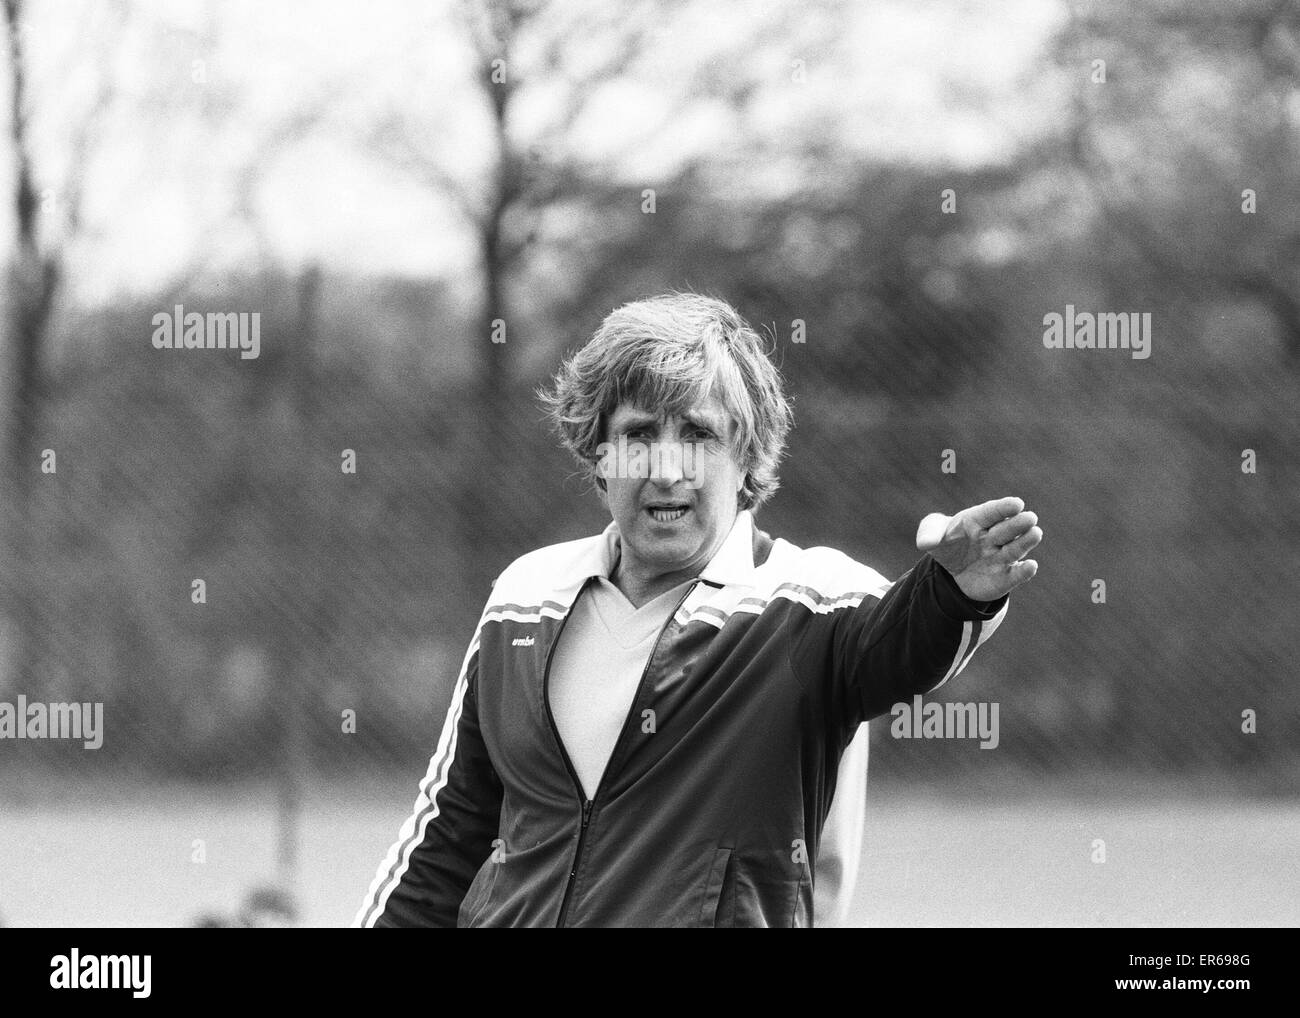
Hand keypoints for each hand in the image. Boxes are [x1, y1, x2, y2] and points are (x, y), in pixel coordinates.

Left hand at [915, 496, 1041, 601]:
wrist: (954, 573)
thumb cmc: (948, 544)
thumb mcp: (933, 537)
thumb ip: (929, 534)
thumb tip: (926, 542)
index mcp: (978, 521)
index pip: (991, 512)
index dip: (1003, 508)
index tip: (1016, 503)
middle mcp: (994, 537)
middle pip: (1007, 529)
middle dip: (1018, 523)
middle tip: (1030, 517)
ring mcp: (1001, 557)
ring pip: (1016, 548)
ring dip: (1026, 542)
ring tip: (1036, 533)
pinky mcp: (1005, 577)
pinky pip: (1016, 575)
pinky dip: (1024, 572)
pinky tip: (1031, 566)